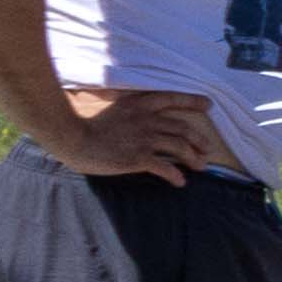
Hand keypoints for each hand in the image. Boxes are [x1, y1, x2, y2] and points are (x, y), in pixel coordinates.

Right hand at [46, 87, 223, 183]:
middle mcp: (147, 120)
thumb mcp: (113, 108)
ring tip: (201, 167)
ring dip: (193, 158)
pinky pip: (165, 168)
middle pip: (183, 128)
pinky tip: (180, 182)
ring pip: (180, 147)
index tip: (208, 105)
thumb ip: (131, 110)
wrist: (73, 138)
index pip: (172, 99)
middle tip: (208, 149)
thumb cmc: (87, 126)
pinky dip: (176, 175)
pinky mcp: (139, 158)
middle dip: (200, 140)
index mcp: (140, 105)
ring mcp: (145, 139)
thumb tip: (142, 116)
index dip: (192, 101)